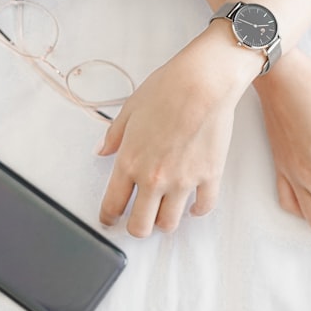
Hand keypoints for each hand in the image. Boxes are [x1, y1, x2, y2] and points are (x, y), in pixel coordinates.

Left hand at [96, 23, 259, 236]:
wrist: (203, 82)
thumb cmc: (168, 89)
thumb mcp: (130, 109)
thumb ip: (114, 135)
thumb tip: (101, 150)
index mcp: (130, 162)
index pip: (113, 205)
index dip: (109, 217)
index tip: (111, 219)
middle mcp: (154, 178)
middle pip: (141, 226)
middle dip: (136, 228)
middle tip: (138, 222)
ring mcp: (183, 180)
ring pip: (170, 223)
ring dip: (164, 222)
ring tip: (164, 214)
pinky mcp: (209, 176)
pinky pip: (203, 207)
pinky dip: (196, 211)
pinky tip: (192, 206)